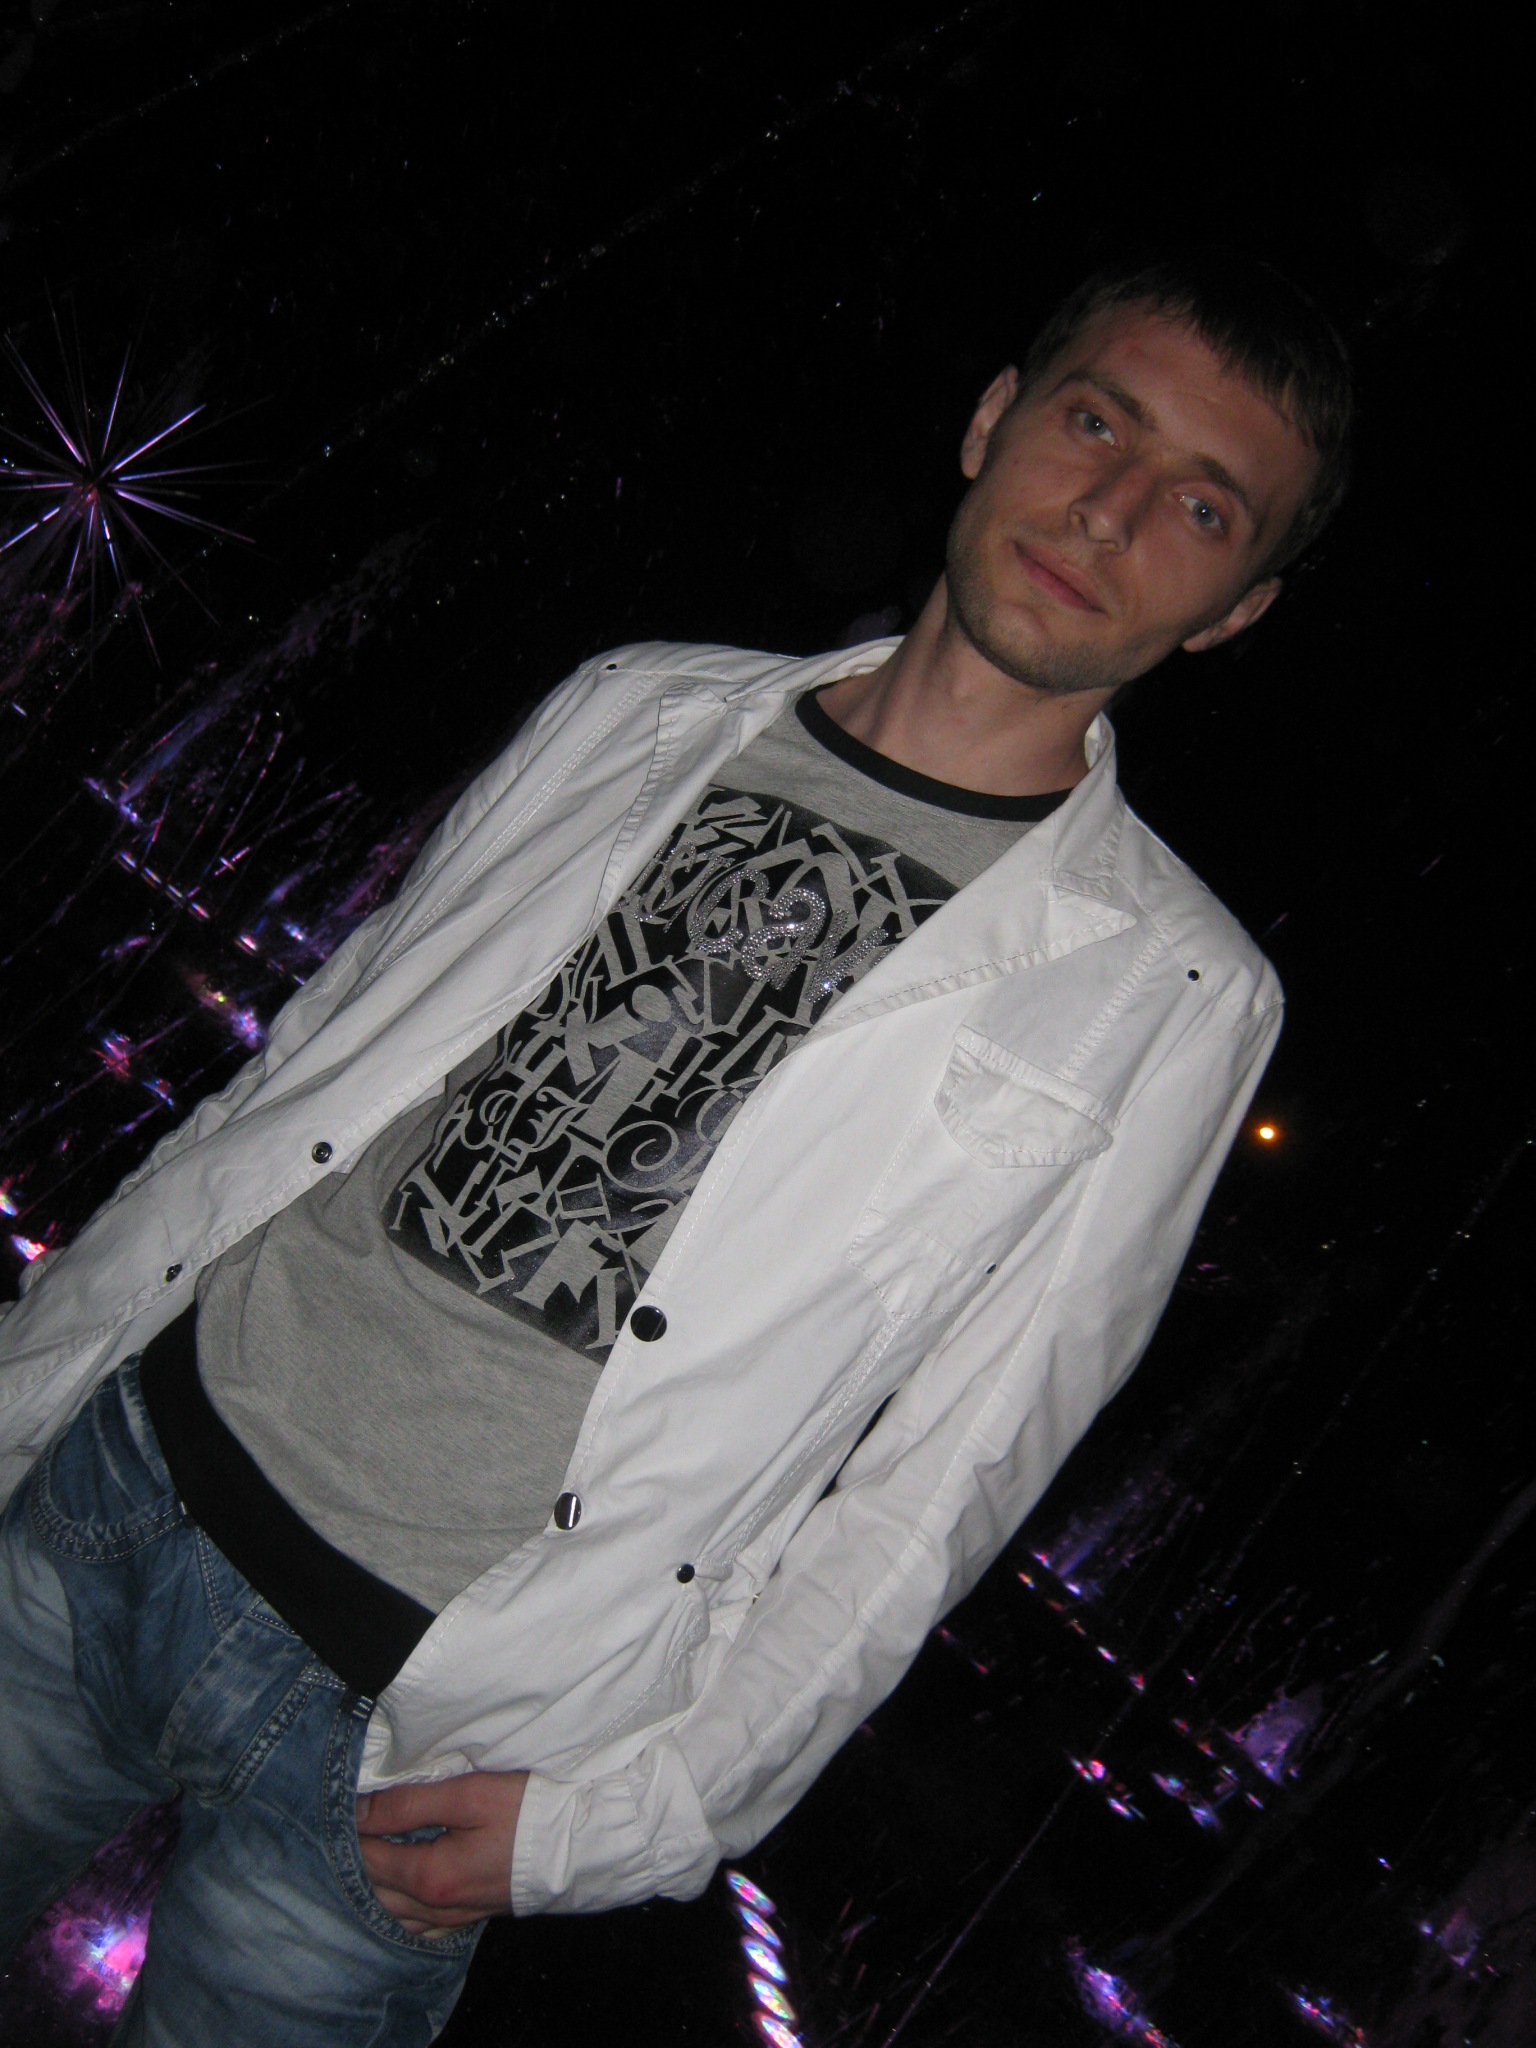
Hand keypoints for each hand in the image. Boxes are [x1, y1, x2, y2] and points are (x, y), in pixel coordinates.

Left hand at [356, 1769, 528, 1934]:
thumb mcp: (468, 1795)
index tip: (341, 1804)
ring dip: (376, 1886)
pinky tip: (402, 1892)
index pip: (369, 1857)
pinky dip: (401, 1909)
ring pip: (395, 1914)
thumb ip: (409, 1804)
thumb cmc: (528, 1811)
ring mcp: (457, 1916)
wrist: (583, 1844)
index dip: (350, 1831)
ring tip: (371, 1852)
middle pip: (376, 1891)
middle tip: (350, 1826)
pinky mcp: (474, 1915)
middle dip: (357, 1860)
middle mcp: (438, 1907)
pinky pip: (421, 1925)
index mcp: (431, 1877)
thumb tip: (359, 1810)